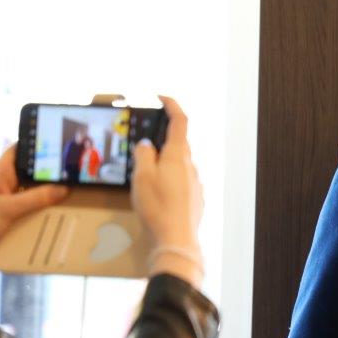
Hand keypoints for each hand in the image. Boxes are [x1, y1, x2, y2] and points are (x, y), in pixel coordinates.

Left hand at [0, 146, 67, 266]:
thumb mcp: (8, 209)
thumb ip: (36, 198)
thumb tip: (63, 188)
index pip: (18, 150)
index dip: (35, 144)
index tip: (59, 144)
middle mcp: (3, 183)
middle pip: (29, 172)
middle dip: (49, 172)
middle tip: (73, 170)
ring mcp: (6, 198)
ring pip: (31, 190)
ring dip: (47, 193)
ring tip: (72, 189)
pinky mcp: (8, 213)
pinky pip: (29, 207)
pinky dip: (41, 208)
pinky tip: (58, 210)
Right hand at [131, 96, 203, 284]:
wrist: (176, 240)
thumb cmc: (157, 207)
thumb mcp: (141, 177)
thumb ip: (143, 155)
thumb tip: (146, 143)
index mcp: (178, 156)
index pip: (180, 121)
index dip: (172, 105)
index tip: (162, 97)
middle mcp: (191, 167)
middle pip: (178, 145)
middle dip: (161, 141)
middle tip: (142, 146)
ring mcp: (196, 184)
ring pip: (179, 166)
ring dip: (163, 165)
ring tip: (144, 178)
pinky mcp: (196, 199)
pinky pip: (181, 183)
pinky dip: (169, 182)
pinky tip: (157, 197)